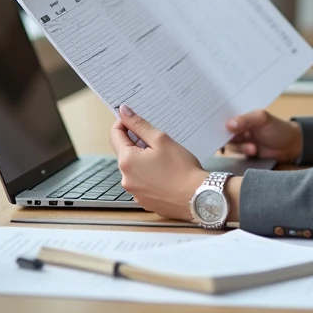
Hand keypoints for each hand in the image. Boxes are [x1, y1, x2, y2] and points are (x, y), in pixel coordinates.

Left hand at [108, 103, 205, 221]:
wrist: (197, 198)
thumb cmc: (181, 169)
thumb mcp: (161, 140)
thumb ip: (139, 125)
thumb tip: (123, 111)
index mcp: (127, 161)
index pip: (115, 135)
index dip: (124, 124)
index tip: (135, 120)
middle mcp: (126, 178)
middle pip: (125, 152)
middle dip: (138, 144)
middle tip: (158, 141)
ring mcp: (134, 192)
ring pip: (134, 168)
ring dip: (144, 160)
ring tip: (165, 159)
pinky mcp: (144, 201)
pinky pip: (142, 182)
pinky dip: (150, 175)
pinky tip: (166, 174)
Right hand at [223, 109, 302, 162]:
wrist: (291, 147)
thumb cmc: (278, 128)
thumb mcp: (263, 120)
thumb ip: (246, 120)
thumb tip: (228, 124)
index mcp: (241, 115)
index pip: (224, 114)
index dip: (216, 116)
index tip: (210, 120)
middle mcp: (238, 127)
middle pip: (223, 131)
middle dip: (225, 135)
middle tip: (231, 137)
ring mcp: (240, 140)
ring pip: (230, 144)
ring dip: (240, 146)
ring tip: (253, 147)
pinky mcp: (243, 153)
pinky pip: (236, 154)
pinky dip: (243, 152)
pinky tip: (253, 151)